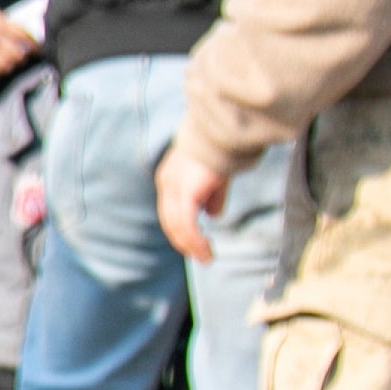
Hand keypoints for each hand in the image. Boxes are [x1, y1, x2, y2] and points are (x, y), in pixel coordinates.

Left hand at [156, 143, 230, 265]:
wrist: (224, 132)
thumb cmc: (222, 149)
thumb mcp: (216, 177)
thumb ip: (213, 195)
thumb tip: (213, 215)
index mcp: (169, 177)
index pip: (169, 210)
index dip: (180, 230)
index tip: (193, 245)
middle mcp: (166, 183)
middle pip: (169, 221)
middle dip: (183, 242)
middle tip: (200, 257)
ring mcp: (173, 188)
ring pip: (178, 226)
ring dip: (192, 245)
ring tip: (206, 258)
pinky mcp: (186, 193)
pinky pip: (187, 225)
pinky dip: (196, 241)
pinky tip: (206, 250)